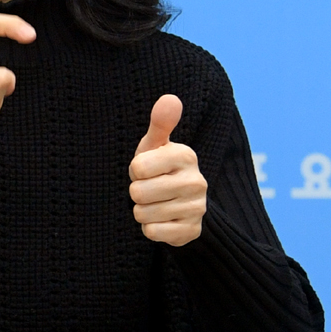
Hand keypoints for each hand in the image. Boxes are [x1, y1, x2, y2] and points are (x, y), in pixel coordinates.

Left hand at [130, 95, 206, 245]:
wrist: (178, 203)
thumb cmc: (158, 168)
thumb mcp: (154, 145)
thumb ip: (160, 123)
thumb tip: (170, 99)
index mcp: (186, 156)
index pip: (137, 168)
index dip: (135, 170)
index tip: (146, 169)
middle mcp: (197, 182)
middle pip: (138, 193)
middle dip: (136, 192)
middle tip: (149, 188)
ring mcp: (197, 208)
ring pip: (142, 214)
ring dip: (142, 211)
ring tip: (156, 203)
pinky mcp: (192, 231)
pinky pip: (152, 233)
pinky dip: (150, 228)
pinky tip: (162, 220)